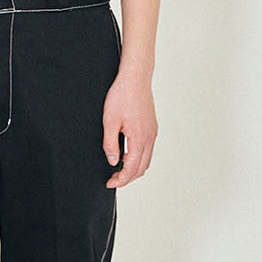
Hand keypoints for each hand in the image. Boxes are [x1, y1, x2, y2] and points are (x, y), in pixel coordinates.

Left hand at [102, 71, 155, 187]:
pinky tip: (127, 154)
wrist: (135, 78)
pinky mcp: (152, 127)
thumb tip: (113, 161)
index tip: (110, 182)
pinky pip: (148, 149)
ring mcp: (152, 132)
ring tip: (119, 169)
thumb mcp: (109, 121)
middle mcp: (149, 137)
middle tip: (113, 179)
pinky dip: (139, 158)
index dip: (121, 179)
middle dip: (127, 177)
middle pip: (142, 168)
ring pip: (146, 160)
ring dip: (134, 168)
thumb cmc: (122, 95)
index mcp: (139, 138)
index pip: (132, 168)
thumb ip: (110, 144)